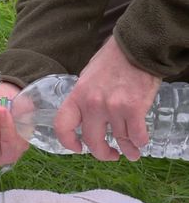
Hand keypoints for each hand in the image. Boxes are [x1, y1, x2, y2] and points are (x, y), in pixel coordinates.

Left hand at [54, 36, 160, 160]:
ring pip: (118, 140)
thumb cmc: (111, 61)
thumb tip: (84, 117)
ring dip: (127, 150)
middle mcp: (92, 105)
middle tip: (110, 155)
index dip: (68, 142)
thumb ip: (84, 99)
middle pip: (92, 141)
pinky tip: (140, 141)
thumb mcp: (87, 79)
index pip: (63, 126)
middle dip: (102, 153)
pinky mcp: (134, 109)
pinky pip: (136, 135)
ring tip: (131, 152)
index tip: (78, 148)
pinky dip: (139, 141)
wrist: (135, 48)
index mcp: (77, 97)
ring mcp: (113, 108)